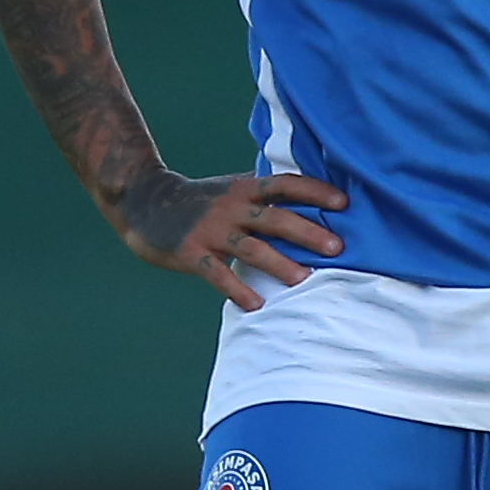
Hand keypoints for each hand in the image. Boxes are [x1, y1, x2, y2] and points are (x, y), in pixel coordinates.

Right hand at [115, 169, 347, 310]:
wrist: (145, 200)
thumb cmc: (199, 198)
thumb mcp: (231, 187)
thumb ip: (264, 193)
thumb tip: (309, 194)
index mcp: (244, 189)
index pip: (285, 185)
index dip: (314, 192)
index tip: (344, 202)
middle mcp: (231, 207)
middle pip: (275, 218)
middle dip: (308, 232)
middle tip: (337, 247)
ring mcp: (210, 230)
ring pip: (251, 247)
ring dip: (279, 264)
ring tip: (304, 280)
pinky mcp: (190, 253)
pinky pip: (217, 273)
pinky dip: (237, 289)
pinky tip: (256, 304)